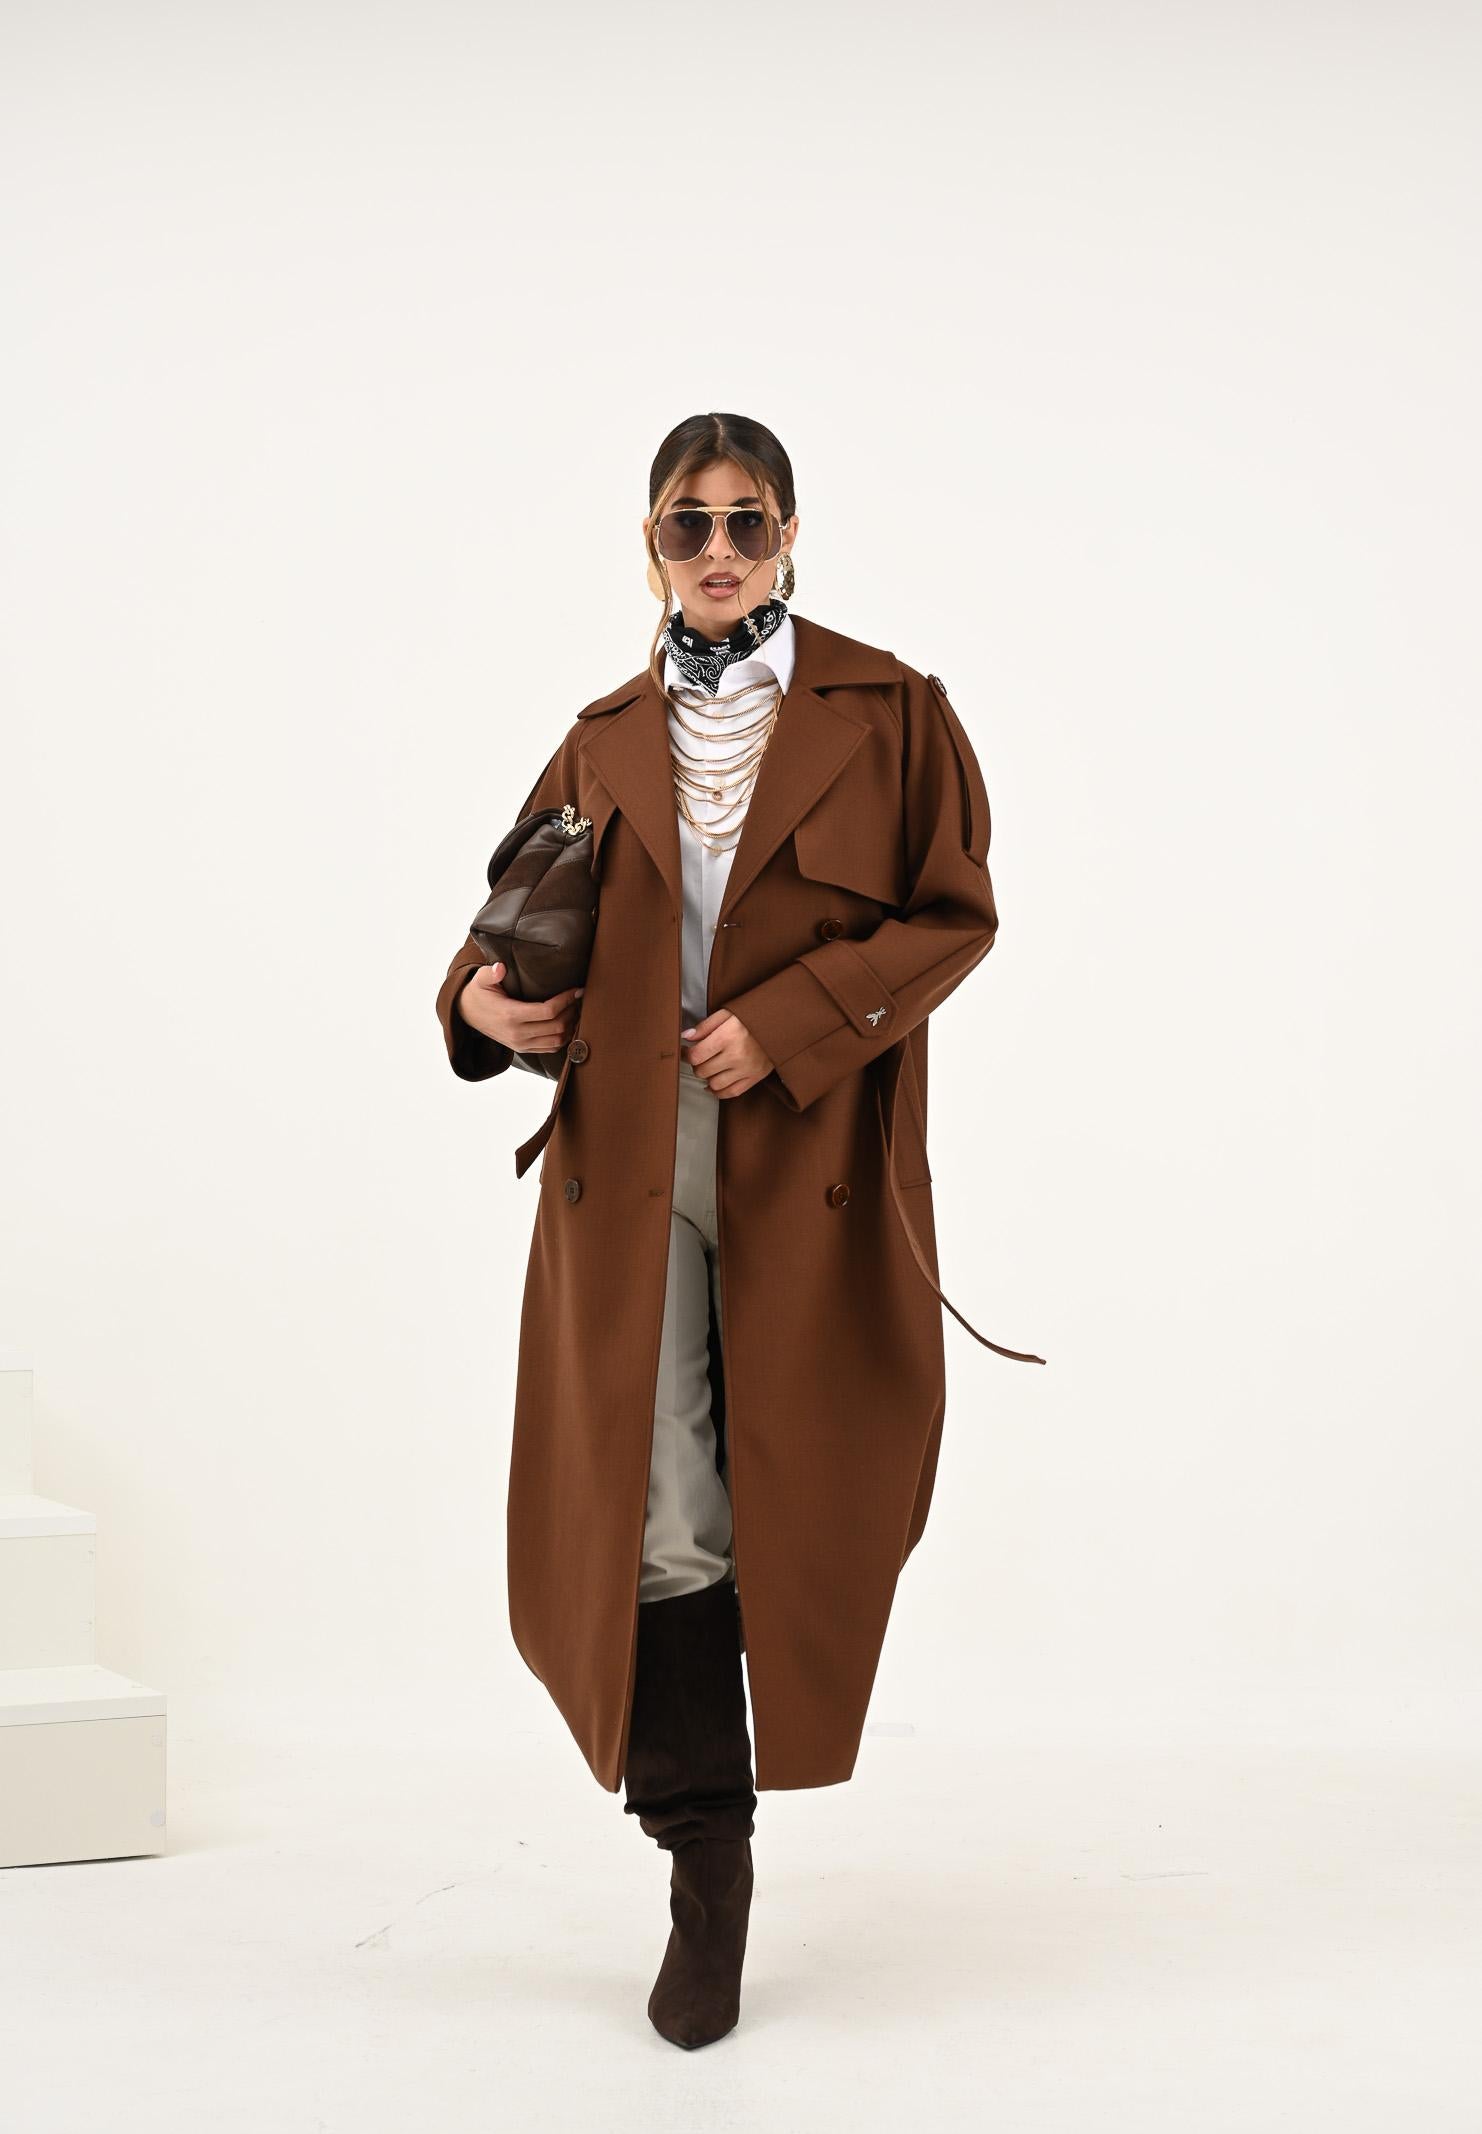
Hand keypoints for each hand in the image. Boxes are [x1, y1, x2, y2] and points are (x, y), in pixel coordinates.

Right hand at [459, 961, 583, 1051]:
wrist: (466, 1014)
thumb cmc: (478, 993)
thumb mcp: (481, 980)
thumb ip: (491, 973)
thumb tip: (501, 967)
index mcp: (511, 1015)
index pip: (548, 1011)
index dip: (567, 1000)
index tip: (577, 990)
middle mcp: (518, 1033)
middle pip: (557, 1027)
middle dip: (572, 1012)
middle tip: (579, 998)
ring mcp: (521, 1044)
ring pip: (558, 1041)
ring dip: (571, 1026)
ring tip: (575, 1009)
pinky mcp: (523, 1049)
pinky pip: (551, 1048)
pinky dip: (564, 1038)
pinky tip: (568, 1023)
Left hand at [680, 1009, 773, 1096]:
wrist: (781, 1024)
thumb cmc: (752, 1017)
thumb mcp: (727, 1013)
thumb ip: (705, 1026)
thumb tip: (685, 1037)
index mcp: (727, 1037)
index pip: (695, 1056)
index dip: (685, 1054)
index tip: (685, 1051)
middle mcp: (736, 1056)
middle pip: (702, 1071)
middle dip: (696, 1065)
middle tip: (699, 1058)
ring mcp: (746, 1069)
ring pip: (714, 1084)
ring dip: (707, 1078)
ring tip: (710, 1068)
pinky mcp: (755, 1077)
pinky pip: (731, 1092)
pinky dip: (719, 1091)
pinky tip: (715, 1083)